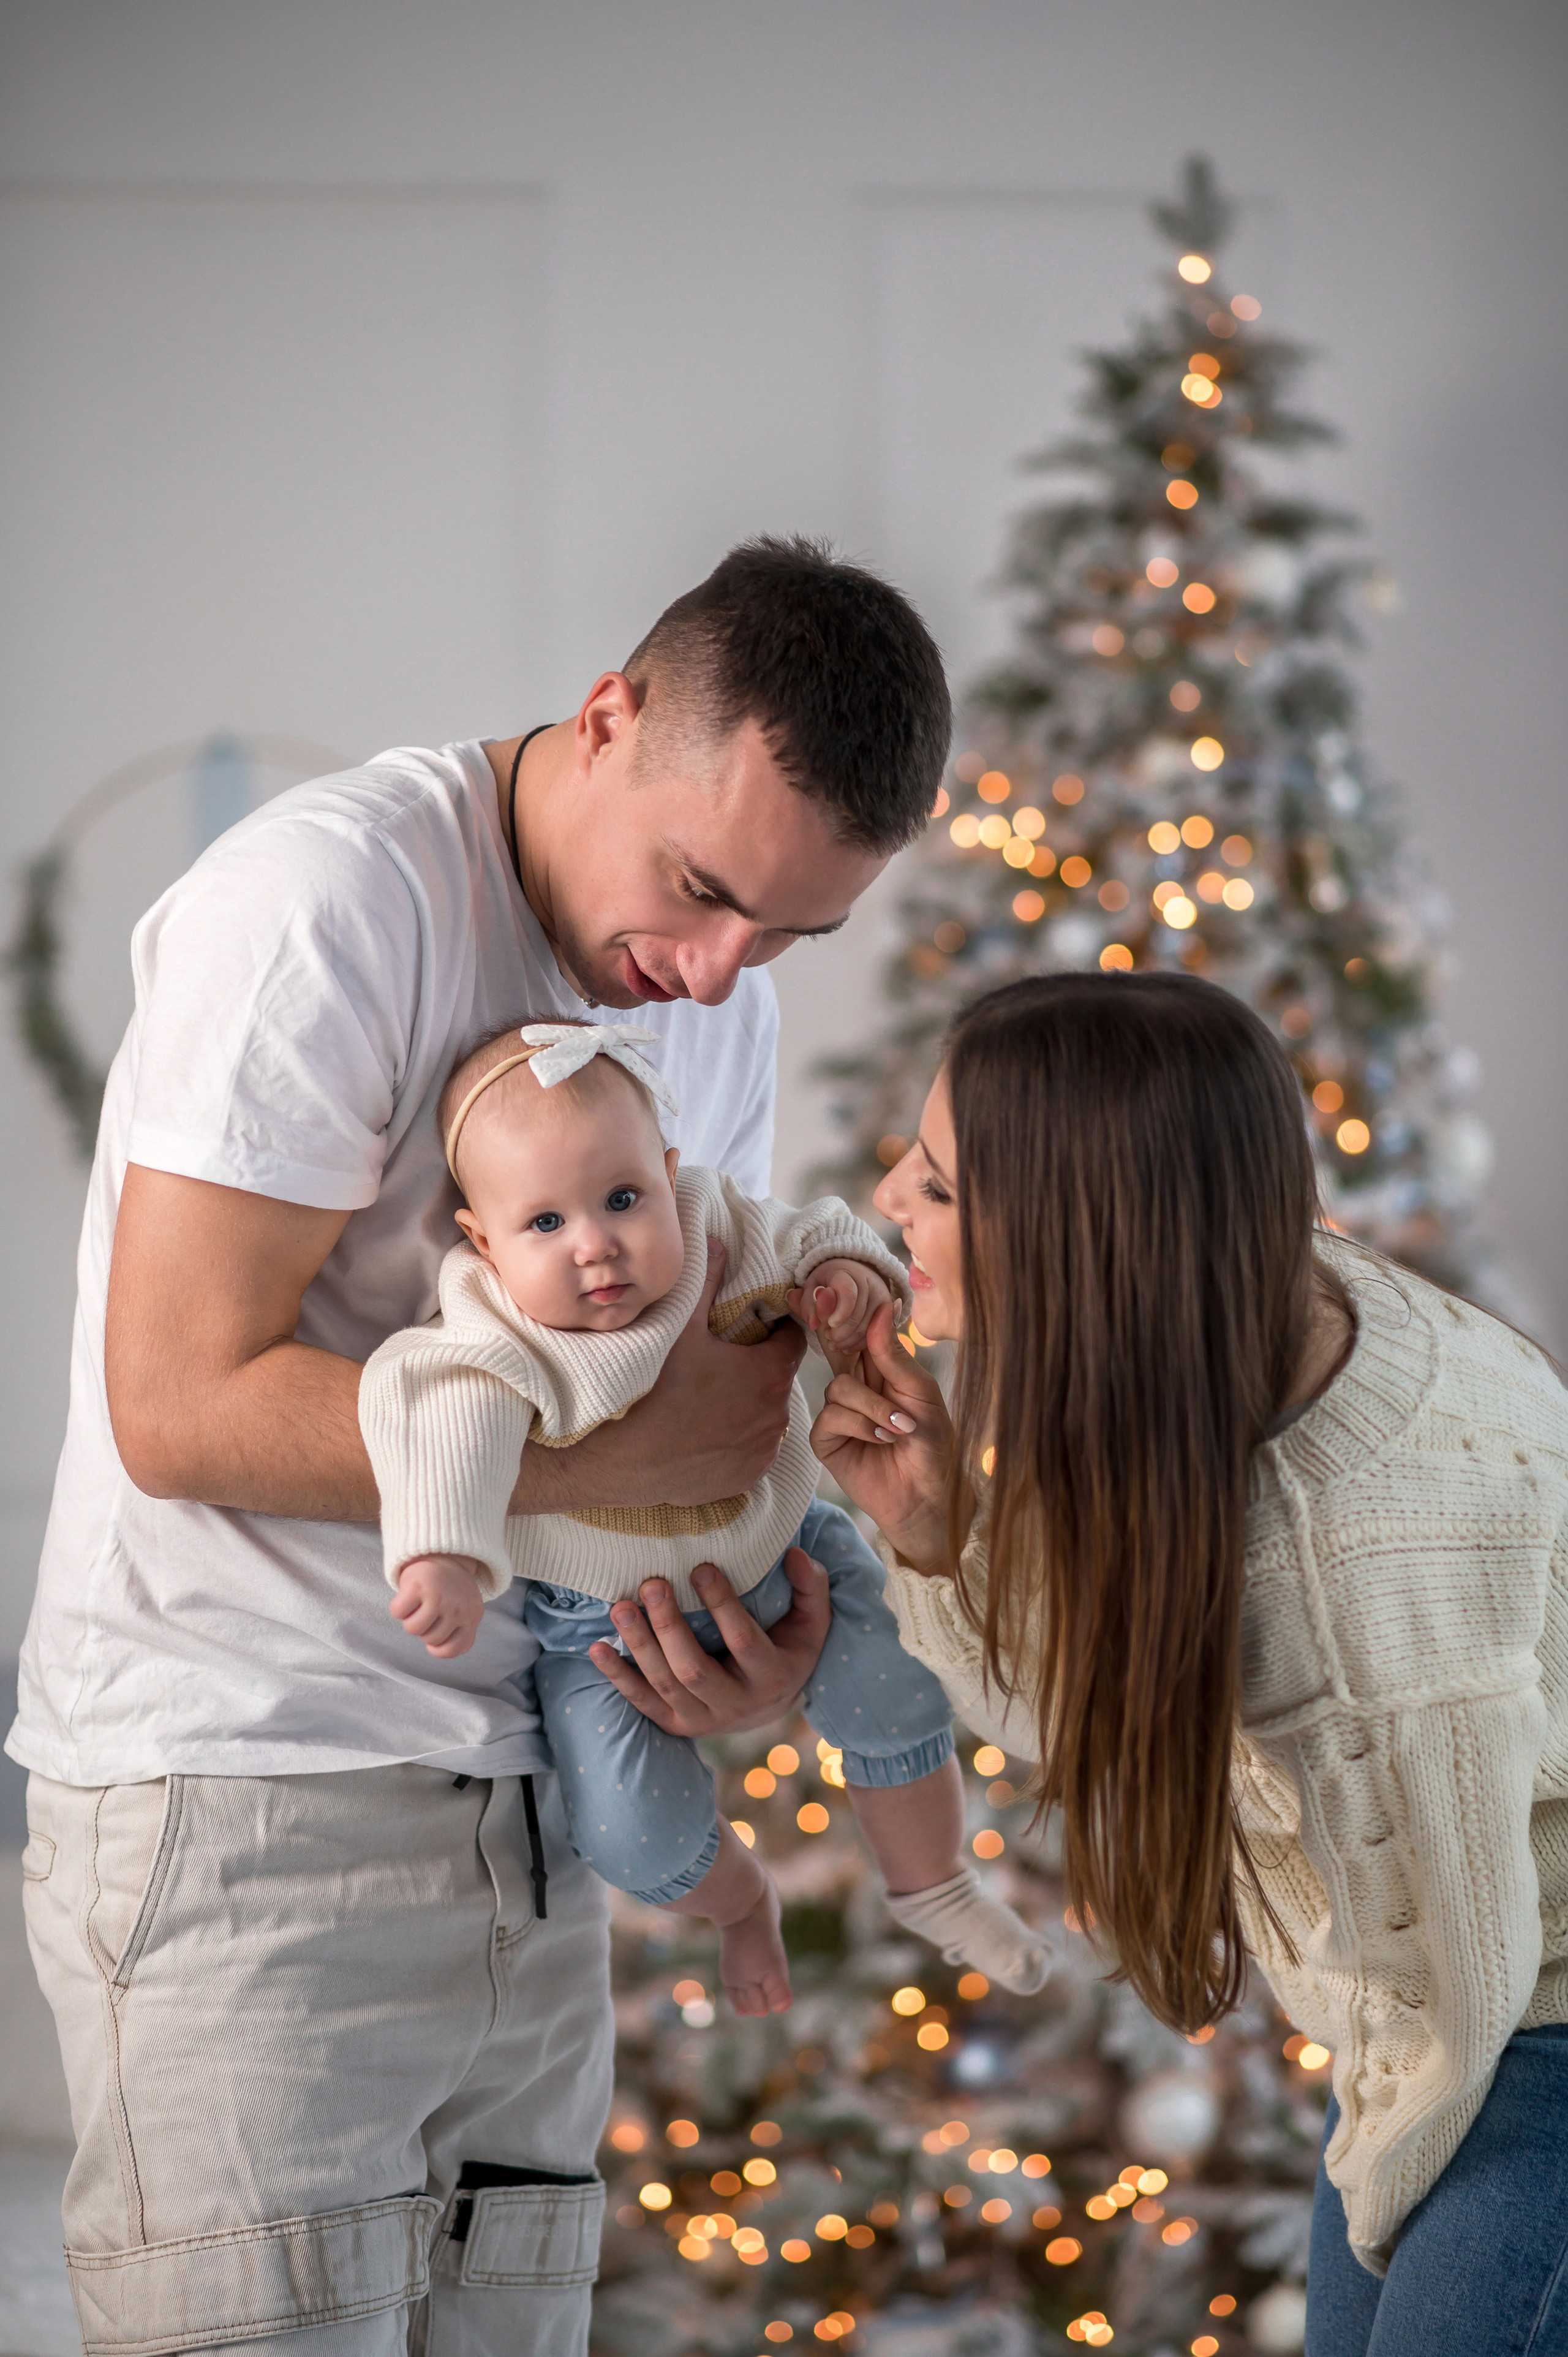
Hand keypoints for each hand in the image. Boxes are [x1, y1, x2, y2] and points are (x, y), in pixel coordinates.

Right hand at [391, 1555, 485, 1656]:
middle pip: (429, 1639)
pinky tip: (409, 1596)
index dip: (439, 1646)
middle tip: (429, 1607)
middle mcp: (458, 1609)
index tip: (437, 1629)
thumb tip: (434, 1648)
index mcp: (471, 1617)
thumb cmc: (450, 1588)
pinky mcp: (419, 1586)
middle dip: (425, 1627)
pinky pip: (398, 1612)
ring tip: (419, 1602)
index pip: (454, 1649)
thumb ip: (458, 1631)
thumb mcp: (465, 1609)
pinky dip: (398, 1606)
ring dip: (410, 1618)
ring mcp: (439, 1598)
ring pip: (412, 1628)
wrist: (444, 1553)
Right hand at [511, 1238, 804, 1513]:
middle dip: (758, 1367)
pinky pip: (754, 1450)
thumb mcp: (679, 1327)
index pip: (792, 1339)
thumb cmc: (654, 1391)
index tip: (754, 1327)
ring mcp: (764, 1450)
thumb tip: (718, 1240)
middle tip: (724, 1361)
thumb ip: (706, 1280)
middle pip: (778, 1378)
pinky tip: (710, 1431)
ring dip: (751, 1405)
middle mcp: (777, 1414)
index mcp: (770, 1373)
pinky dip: (739, 1440)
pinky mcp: (748, 1477)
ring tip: (714, 1397)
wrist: (626, 1463)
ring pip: (768, 1416)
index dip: (774, 1329)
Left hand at [586, 1547, 830, 1736]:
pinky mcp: (676, 1725)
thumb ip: (810, 1586)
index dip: (722, 1605)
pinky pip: (642, 1703)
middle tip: (651, 1583)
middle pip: (694, 1670)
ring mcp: (703, 1719)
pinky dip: (617, 1677)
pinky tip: (595, 1648)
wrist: (772, 1704)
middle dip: (668, 1627)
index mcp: (772, 1676)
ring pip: (664, 1685)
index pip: (743, 1641)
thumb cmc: (790, 1648)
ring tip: (621, 1606)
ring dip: (638, 1645)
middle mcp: (736, 1704)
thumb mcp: (813, 1621)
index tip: (701, 1566)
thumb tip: (793, 1554)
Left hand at [787, 1260, 895, 1371]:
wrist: (853, 1273)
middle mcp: (869, 1282)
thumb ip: (807, 1304)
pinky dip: (861, 1343)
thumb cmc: (828, 1282)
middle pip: (858, 1314)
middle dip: (841, 1331)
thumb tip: (812, 1323)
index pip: (847, 1293)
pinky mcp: (888, 1309)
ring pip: (869, 1326)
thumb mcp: (811, 1287)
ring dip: (849, 1339)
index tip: (828, 1325)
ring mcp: (881, 1295)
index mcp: (846, 1273)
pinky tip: (846, 1346)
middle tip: (827, 1336)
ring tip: (833, 1343)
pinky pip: (877, 1332)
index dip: (839, 1312)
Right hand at [809, 1302, 953, 1574]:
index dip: (838, 1310)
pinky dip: (859, 1425)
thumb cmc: (933, 1443)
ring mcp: (839, 1411)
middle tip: (826, 1305)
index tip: (824, 1288)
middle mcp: (855, 1384)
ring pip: (838, 1386)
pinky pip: (830, 1416)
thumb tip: (881, 1309)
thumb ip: (894, 1355)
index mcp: (879, 1368)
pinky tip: (881, 1439)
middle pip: (834, 1348)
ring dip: (873, 1405)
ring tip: (898, 1428)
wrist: (930, 1496)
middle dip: (830, 1329)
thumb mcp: (922, 1393)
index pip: (854, 1333)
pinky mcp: (828, 1439)